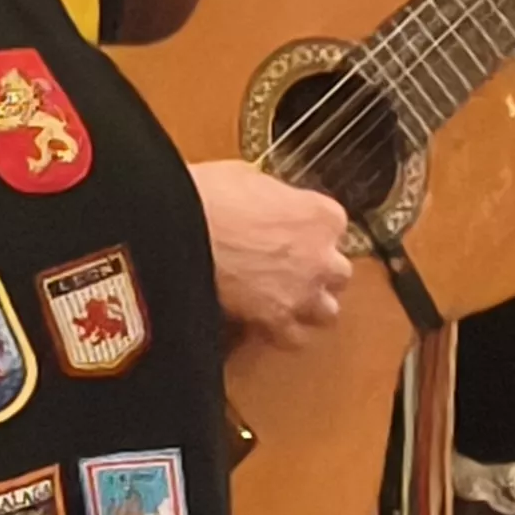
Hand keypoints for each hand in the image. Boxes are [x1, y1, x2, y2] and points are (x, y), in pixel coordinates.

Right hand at [191, 161, 353, 346]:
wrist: (176, 231)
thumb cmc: (208, 197)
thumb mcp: (247, 176)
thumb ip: (271, 196)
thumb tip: (263, 200)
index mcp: (321, 215)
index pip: (334, 226)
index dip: (309, 230)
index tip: (294, 230)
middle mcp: (321, 257)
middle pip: (338, 272)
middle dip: (318, 271)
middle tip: (292, 266)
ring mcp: (301, 292)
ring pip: (327, 311)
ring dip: (309, 305)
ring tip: (285, 299)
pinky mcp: (275, 321)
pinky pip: (295, 338)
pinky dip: (284, 333)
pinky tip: (267, 322)